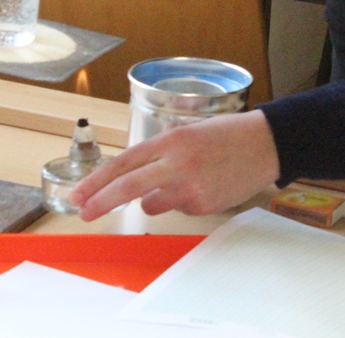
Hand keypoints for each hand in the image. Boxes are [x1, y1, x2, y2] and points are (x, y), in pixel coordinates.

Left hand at [70, 110, 280, 219]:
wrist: (264, 144)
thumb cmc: (225, 135)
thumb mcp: (186, 133)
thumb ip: (158, 154)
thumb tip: (133, 181)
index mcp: (169, 140)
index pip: (124, 162)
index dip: (98, 180)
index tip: (80, 194)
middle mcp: (177, 164)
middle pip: (128, 186)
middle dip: (101, 200)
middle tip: (83, 211)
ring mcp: (190, 187)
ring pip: (152, 203)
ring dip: (154, 197)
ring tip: (184, 178)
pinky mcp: (203, 205)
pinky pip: (178, 208)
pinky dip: (182, 200)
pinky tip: (204, 183)